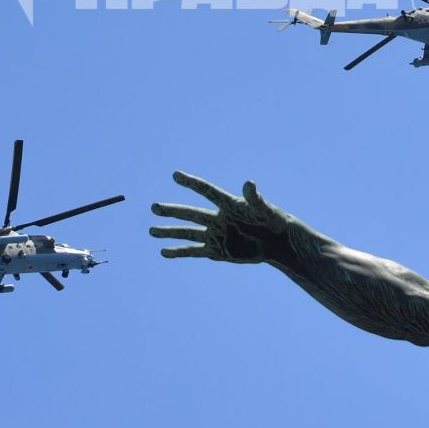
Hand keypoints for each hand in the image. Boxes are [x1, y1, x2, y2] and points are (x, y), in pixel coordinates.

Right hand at [150, 171, 290, 263]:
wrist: (277, 242)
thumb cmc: (274, 221)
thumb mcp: (266, 210)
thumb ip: (255, 198)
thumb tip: (249, 183)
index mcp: (228, 204)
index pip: (206, 191)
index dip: (192, 183)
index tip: (176, 175)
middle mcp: (217, 218)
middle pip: (191, 213)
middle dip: (172, 211)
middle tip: (154, 207)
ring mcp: (216, 235)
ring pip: (188, 233)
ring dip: (169, 232)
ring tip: (151, 230)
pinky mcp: (217, 251)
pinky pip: (194, 251)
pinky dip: (179, 252)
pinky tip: (163, 252)